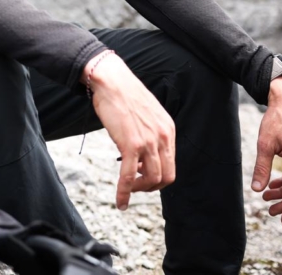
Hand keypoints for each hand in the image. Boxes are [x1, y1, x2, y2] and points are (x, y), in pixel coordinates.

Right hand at [86, 52, 175, 209]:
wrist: (110, 80)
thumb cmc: (122, 94)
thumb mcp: (145, 112)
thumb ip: (148, 130)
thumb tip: (140, 147)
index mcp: (167, 130)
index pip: (170, 163)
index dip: (157, 175)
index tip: (141, 174)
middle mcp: (162, 137)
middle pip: (166, 176)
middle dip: (151, 186)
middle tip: (136, 186)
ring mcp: (148, 142)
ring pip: (151, 179)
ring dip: (139, 189)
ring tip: (127, 188)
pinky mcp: (130, 144)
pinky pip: (129, 176)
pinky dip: (124, 192)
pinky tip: (120, 202)